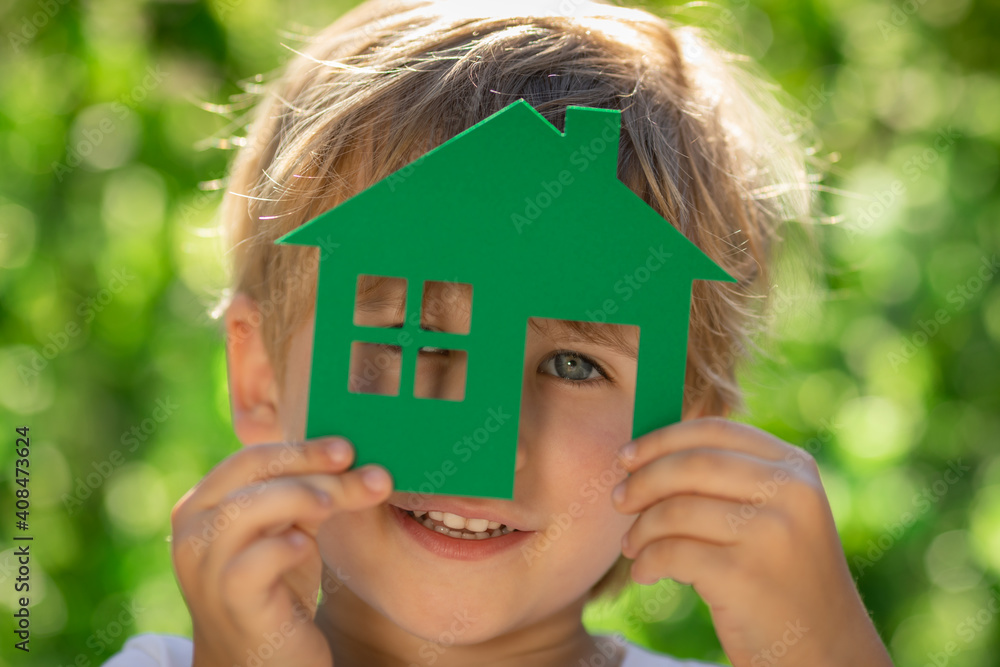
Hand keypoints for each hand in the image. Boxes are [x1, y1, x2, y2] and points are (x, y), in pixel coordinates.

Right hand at [170, 437, 392, 666]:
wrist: (263, 665)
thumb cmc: (278, 589)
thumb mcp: (292, 529)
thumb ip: (311, 493)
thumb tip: (363, 460)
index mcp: (204, 504)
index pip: (252, 458)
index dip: (302, 448)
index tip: (347, 447)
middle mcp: (194, 532)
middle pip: (251, 474)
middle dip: (310, 464)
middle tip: (358, 465)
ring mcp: (205, 569)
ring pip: (245, 509)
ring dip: (300, 495)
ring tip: (335, 500)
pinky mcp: (230, 603)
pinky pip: (251, 563)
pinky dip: (281, 547)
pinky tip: (304, 547)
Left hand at [612, 417, 893, 666]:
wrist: (827, 652)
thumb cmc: (783, 579)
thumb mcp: (776, 515)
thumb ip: (730, 479)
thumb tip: (646, 452)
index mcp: (795, 468)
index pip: (716, 431)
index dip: (663, 439)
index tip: (627, 456)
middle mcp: (790, 493)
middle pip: (692, 464)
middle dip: (643, 480)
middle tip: (618, 500)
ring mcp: (770, 534)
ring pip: (676, 509)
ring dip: (642, 528)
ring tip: (632, 546)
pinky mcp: (745, 576)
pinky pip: (672, 552)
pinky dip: (647, 561)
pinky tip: (645, 573)